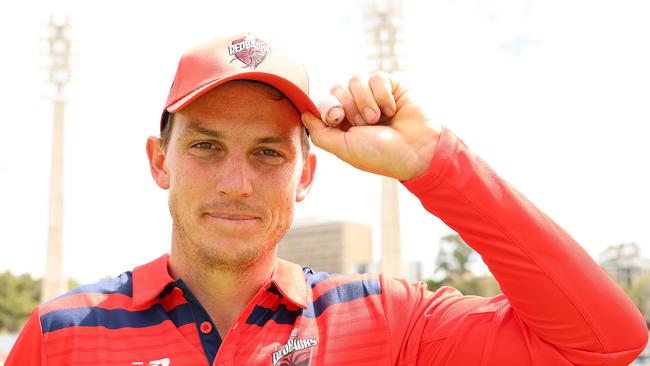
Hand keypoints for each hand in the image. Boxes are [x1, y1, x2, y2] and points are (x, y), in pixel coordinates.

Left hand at [301, 72, 441, 180]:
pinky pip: (376, 77)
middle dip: (349, 105)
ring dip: (366, 101)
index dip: (329, 107)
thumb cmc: (380, 155)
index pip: (324, 101)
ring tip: (378, 119)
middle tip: (363, 123)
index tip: (339, 119)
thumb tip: (303, 114)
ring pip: (356, 80)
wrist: (417, 151)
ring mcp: (373, 96)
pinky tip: (392, 110)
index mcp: (343, 124)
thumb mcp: (344, 148)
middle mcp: (356, 108)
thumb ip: (320, 132)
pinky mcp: (391, 86)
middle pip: (337, 88)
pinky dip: (382, 95)